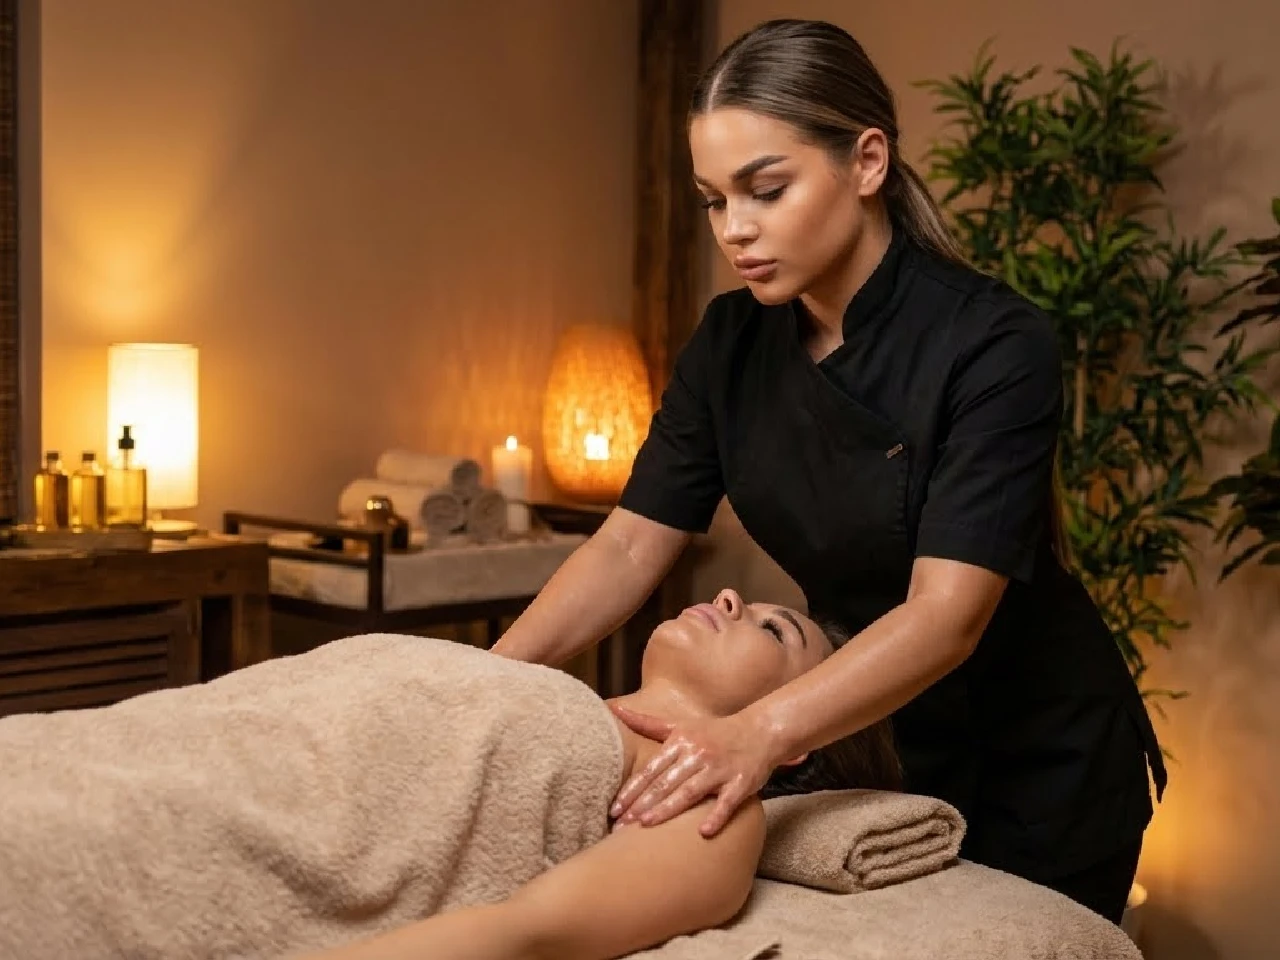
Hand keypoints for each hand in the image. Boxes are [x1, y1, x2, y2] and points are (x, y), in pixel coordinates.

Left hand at [607, 705, 776, 837]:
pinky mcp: (741, 783)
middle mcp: (698, 754)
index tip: (614, 808)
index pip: (651, 769)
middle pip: (666, 782)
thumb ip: (647, 723)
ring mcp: (720, 769)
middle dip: (642, 804)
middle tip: (621, 824)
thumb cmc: (714, 732)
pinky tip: (703, 832)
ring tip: (646, 824)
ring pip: (690, 791)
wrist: (759, 731)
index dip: (631, 789)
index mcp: (681, 742)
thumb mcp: (680, 725)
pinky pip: (727, 802)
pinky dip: (716, 816)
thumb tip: (613, 708)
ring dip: (668, 809)